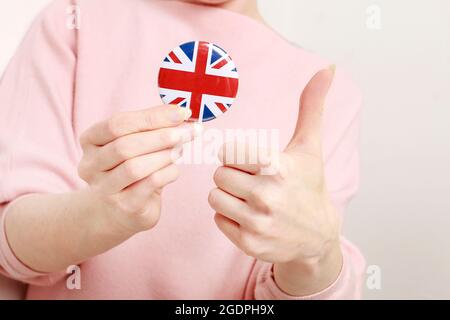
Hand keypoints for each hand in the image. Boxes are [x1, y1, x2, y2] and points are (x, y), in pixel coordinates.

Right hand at [78, 105, 195, 235]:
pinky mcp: (124, 207)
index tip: (181, 112)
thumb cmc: (130, 167)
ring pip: (134, 167)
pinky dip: (167, 173)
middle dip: (160, 136)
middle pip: (125, 146)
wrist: (118, 210)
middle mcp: (90, 165)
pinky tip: (174, 169)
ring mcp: (104, 189)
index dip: (151, 117)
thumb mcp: (136, 143)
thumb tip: (181, 113)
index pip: (117, 124)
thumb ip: (152, 127)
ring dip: (163, 155)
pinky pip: (149, 185)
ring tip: (180, 150)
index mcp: (90, 141)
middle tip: (186, 132)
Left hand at [209, 66, 342, 294]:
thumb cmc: (309, 185)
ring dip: (228, 195)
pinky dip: (229, 216)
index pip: (228, 152)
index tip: (251, 161)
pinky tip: (250, 216)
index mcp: (278, 168)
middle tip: (253, 181)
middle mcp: (267, 197)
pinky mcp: (249, 244)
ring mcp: (258, 224)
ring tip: (250, 198)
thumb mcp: (310, 146)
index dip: (237, 155)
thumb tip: (328, 68)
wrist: (318, 235)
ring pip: (214, 197)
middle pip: (218, 175)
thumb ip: (311, 106)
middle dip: (232, 175)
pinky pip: (218, 219)